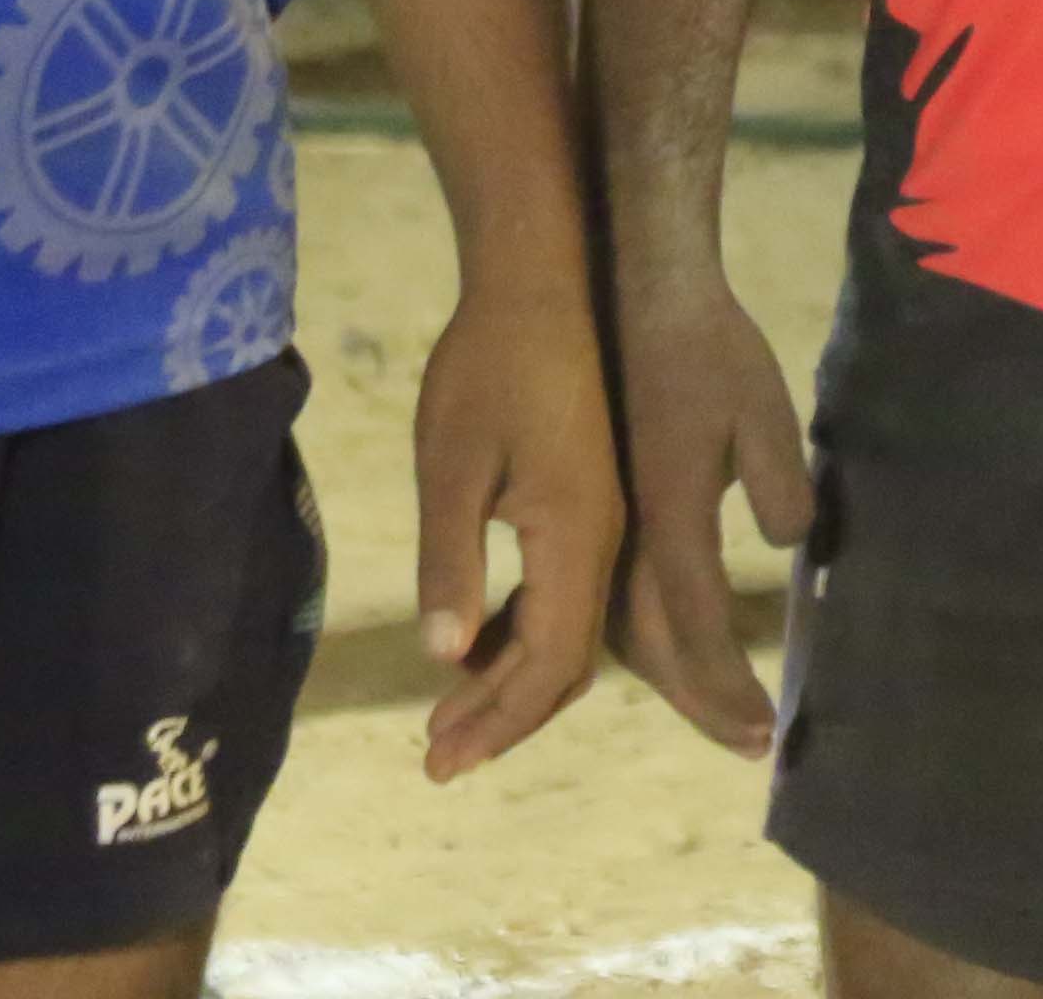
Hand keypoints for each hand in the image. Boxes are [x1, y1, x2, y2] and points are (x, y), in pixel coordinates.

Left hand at [410, 286, 620, 779]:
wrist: (540, 281)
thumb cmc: (486, 365)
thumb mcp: (450, 463)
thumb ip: (448, 561)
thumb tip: (444, 657)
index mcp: (578, 536)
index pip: (549, 662)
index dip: (499, 719)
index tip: (442, 761)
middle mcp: (606, 539)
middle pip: (565, 661)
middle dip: (503, 716)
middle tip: (437, 760)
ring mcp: (603, 519)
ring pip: (567, 629)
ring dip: (510, 679)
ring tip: (447, 717)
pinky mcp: (589, 500)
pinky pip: (564, 592)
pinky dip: (520, 632)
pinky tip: (475, 641)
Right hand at [600, 270, 812, 758]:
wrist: (634, 289)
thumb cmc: (709, 346)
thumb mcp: (763, 408)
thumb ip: (781, 480)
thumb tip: (792, 542)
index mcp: (667, 513)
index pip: (697, 626)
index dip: (728, 686)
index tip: (764, 732)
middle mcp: (626, 533)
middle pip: (656, 646)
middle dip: (705, 701)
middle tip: (754, 743)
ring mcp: (607, 523)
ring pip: (626, 630)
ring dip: (674, 677)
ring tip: (721, 714)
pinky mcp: (603, 508)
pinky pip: (615, 596)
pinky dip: (647, 639)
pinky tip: (673, 653)